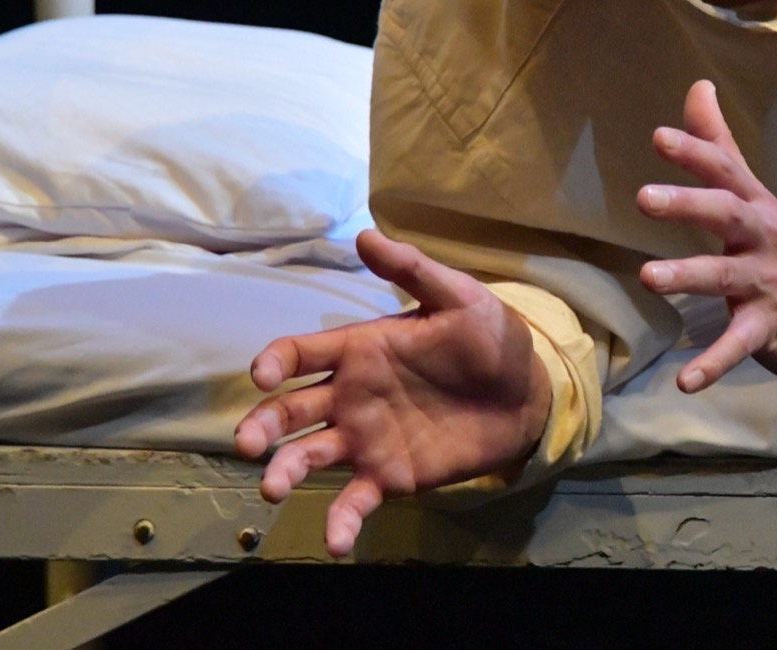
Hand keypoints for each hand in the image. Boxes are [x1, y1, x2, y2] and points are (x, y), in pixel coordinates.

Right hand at [233, 228, 549, 555]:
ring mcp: (365, 440)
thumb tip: (364, 235)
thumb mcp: (458, 296)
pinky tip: (335, 543)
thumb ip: (412, 270)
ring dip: (285, 470)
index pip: (301, 353)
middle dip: (263, 425)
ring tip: (272, 488)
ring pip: (310, 455)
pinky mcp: (389, 477)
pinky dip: (339, 522)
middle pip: (290, 411)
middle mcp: (351, 397)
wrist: (528, 394)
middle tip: (248, 443)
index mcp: (360, 350)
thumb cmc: (490, 338)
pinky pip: (354, 501)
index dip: (275, 362)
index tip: (262, 375)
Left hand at [636, 80, 776, 391]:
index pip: (724, 170)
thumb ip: (719, 145)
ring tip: (649, 278)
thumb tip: (697, 86)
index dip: (694, 151)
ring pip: (726, 277)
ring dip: (689, 276)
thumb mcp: (754, 196)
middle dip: (688, 204)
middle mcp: (761, 238)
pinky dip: (714, 363)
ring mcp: (767, 284)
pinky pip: (739, 346)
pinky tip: (685, 380)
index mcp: (753, 206)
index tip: (659, 136)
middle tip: (644, 197)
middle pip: (727, 213)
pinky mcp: (770, 329)